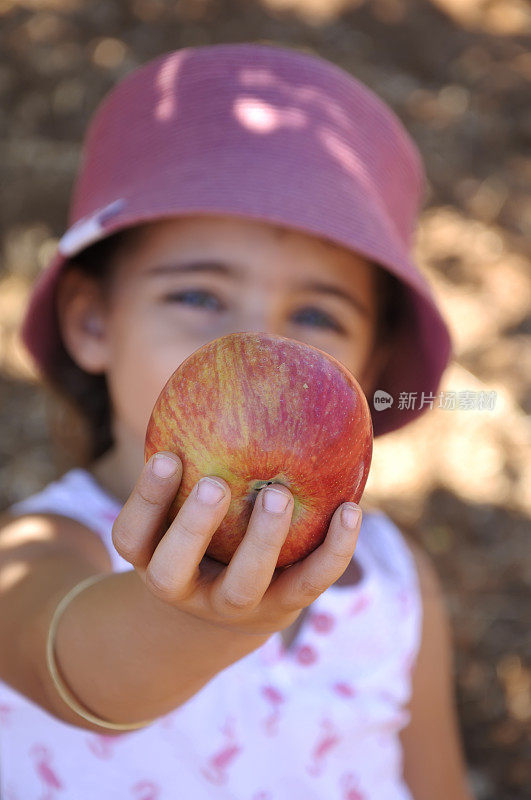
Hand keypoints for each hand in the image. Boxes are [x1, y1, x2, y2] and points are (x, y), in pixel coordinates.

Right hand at [111, 451, 362, 636]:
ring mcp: (232, 606)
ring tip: (278, 493)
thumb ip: (196, 454)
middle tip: (215, 485)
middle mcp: (184, 588)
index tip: (165, 456)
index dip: (145, 500)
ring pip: (242, 586)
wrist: (233, 607)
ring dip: (261, 540)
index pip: (131, 537)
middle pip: (172, 571)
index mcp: (153, 558)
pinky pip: (308, 583)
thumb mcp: (187, 499)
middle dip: (192, 528)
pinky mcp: (281, 609)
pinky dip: (332, 550)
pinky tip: (350, 509)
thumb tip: (227, 364)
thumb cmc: (206, 529)